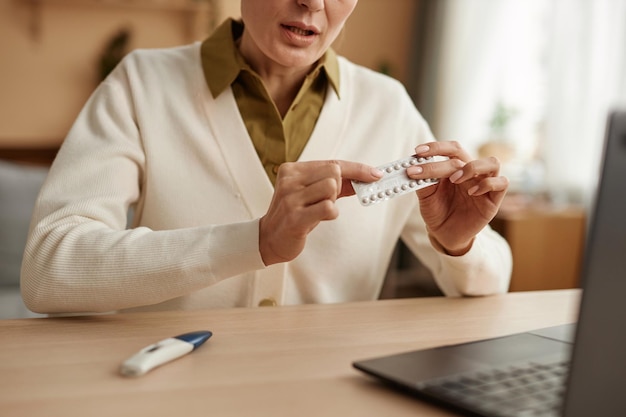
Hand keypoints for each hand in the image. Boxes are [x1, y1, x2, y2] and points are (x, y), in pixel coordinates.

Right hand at [259, 160, 382, 264]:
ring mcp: (291, 198)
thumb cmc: (294, 215)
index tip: (375, 174)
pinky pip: (329, 208)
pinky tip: (318, 219)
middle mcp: (289, 180)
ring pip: (332, 188)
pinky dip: (331, 214)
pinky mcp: (296, 217)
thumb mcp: (310, 193)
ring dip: (332, 202)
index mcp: (292, 170)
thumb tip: (365, 177)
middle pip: (334, 173)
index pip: (332, 163)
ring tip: (317, 210)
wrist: (269, 238)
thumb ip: (335, 184)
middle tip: (324, 201)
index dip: (357, 169)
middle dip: (338, 188)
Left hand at [406, 141, 508, 255]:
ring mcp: (484, 184)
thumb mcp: (426, 197)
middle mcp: (471, 173)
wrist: (444, 235)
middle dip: (443, 154)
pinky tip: (471, 192)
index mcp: (455, 168)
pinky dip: (487, 184)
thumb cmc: (437, 212)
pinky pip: (501, 183)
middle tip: (426, 161)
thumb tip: (415, 167)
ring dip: (472, 167)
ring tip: (454, 179)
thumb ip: (423, 181)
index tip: (418, 151)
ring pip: (492, 163)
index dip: (435, 147)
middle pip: (464, 153)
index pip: (450, 149)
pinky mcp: (493, 200)